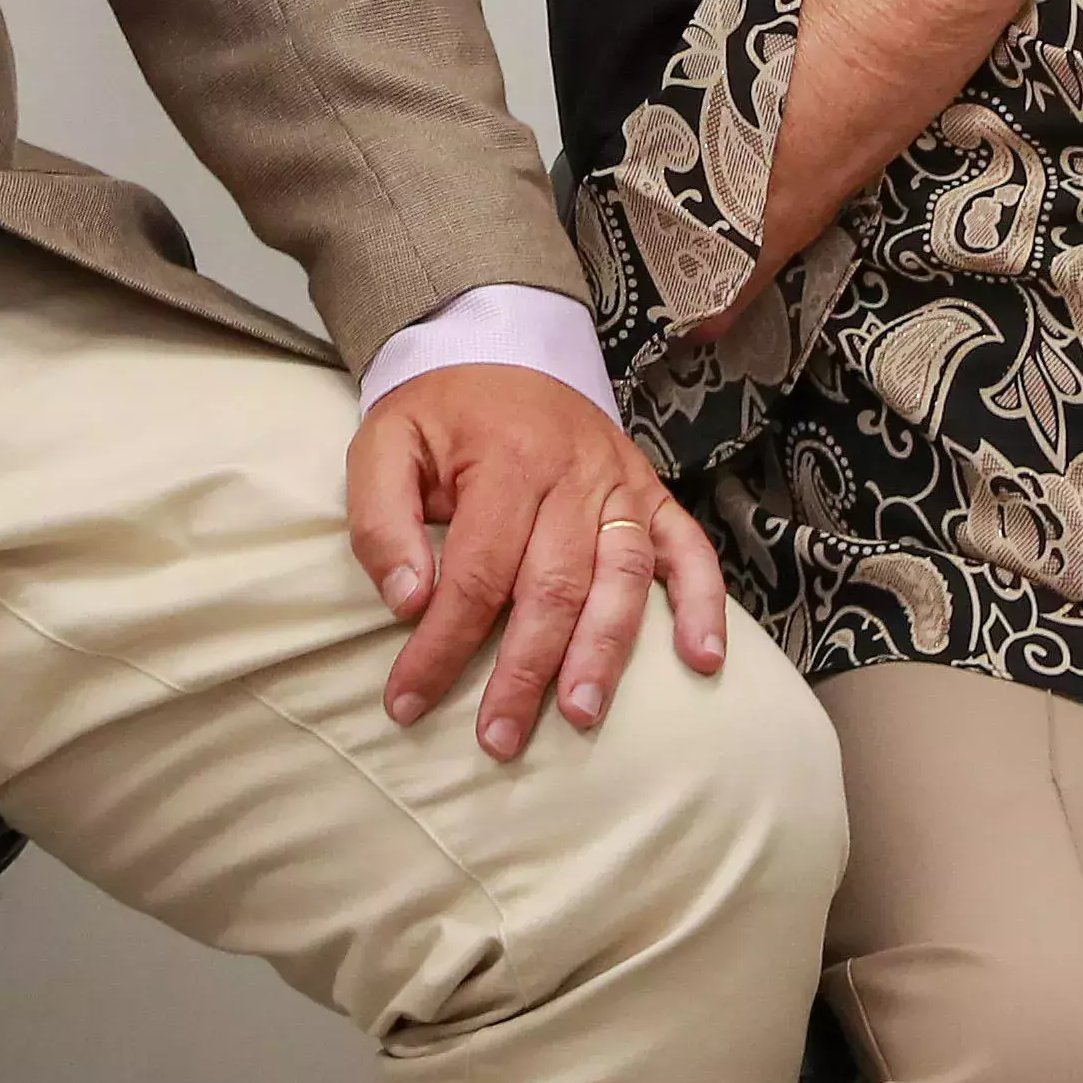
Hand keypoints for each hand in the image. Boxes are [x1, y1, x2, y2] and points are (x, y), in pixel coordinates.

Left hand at [344, 364, 729, 759]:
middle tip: (497, 741)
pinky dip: (702, 604)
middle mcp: (573, 473)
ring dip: (603, 654)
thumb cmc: (438, 410)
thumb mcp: (382, 443)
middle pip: (553, 587)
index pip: (476, 572)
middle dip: (524, 673)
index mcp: (505, 460)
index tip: (408, 701)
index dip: (442, 645)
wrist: (497, 342)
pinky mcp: (650, 492)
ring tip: (581, 715)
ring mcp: (620, 485)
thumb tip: (406, 601)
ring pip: (620, 579)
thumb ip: (380, 519)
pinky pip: (689, 550)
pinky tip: (701, 661)